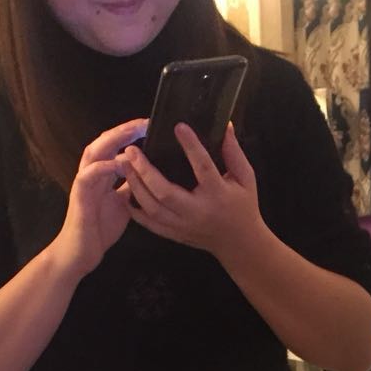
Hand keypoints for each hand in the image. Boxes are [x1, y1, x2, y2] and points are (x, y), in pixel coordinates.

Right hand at [52, 119, 144, 277]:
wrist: (81, 253)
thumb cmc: (99, 230)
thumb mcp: (124, 204)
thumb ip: (131, 188)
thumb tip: (147, 175)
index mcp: (102, 175)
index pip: (115, 147)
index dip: (131, 136)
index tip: (151, 127)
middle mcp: (92, 174)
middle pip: (104, 142)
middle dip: (124, 131)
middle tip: (145, 123)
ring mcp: (84, 183)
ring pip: (94, 152)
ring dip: (112, 141)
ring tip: (131, 133)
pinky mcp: (79, 195)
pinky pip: (88, 175)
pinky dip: (103, 167)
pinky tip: (117, 162)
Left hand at [122, 124, 263, 260]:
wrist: (238, 244)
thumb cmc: (243, 206)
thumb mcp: (246, 178)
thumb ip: (234, 153)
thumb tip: (225, 125)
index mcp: (217, 194)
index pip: (202, 167)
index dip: (191, 146)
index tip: (178, 126)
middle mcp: (197, 212)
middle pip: (165, 192)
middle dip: (145, 171)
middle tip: (131, 151)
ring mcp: (183, 225)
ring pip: (152, 208)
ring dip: (135, 186)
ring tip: (124, 166)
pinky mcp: (175, 234)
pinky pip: (150, 224)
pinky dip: (135, 210)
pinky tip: (124, 193)